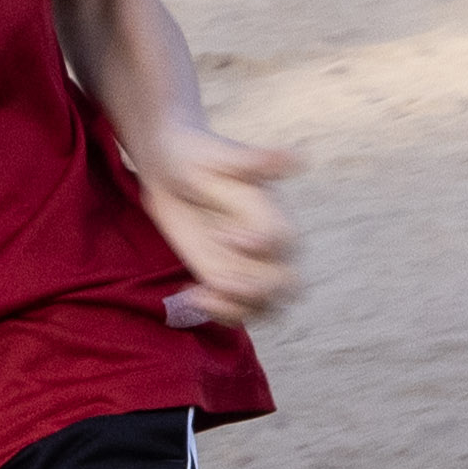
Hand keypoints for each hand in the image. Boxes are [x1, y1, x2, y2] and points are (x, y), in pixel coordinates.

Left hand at [116, 116, 303, 329]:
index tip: (225, 235)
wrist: (168, 169)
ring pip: (267, 306)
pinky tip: (191, 294)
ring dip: (238, 308)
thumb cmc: (197, 156)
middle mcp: (270, 245)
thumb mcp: (221, 158)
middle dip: (259, 290)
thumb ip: (258, 164)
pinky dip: (218, 311)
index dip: (261, 246)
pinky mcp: (228, 279)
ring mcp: (250, 267)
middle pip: (288, 285)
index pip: (285, 242)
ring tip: (202, 295)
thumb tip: (299, 158)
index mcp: (276, 213)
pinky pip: (238, 311)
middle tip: (220, 280)